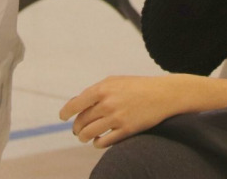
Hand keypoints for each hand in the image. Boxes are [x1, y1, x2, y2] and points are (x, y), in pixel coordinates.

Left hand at [60, 75, 193, 148]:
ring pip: (89, 133)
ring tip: (84, 137)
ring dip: (84, 137)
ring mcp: (117, 117)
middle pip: (82, 121)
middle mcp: (108, 103)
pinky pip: (104, 142)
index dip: (66, 112)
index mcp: (103, 88)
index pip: (76, 104)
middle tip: (77, 131)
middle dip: (77, 128)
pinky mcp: (126, 130)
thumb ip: (96, 92)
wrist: (163, 94)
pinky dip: (97, 143)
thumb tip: (75, 104)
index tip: (63, 117)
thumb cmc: (137, 86)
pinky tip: (98, 141)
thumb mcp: (115, 82)